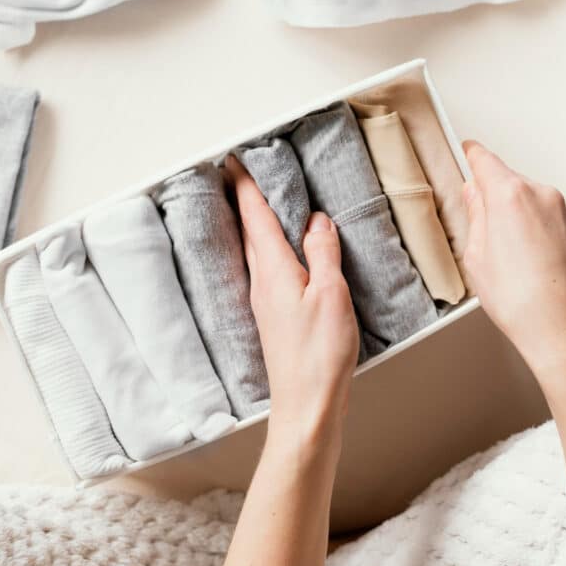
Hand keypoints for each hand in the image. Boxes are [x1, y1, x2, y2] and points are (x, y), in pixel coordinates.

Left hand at [224, 156, 359, 459]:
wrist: (305, 404)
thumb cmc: (319, 354)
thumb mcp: (331, 294)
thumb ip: (323, 253)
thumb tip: (316, 221)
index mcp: (273, 270)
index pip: (255, 216)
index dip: (246, 186)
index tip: (235, 160)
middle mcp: (261, 282)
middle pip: (249, 230)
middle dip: (245, 199)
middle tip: (242, 173)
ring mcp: (265, 301)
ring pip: (255, 250)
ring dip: (255, 223)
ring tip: (259, 203)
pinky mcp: (273, 317)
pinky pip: (266, 269)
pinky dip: (268, 249)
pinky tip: (279, 253)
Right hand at [460, 141, 565, 395]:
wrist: (564, 331)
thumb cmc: (521, 302)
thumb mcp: (476, 257)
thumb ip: (475, 215)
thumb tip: (475, 195)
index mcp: (510, 196)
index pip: (485, 161)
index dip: (472, 156)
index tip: (468, 151)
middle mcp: (543, 195)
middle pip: (509, 183)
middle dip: (494, 200)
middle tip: (483, 237)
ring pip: (530, 201)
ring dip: (517, 218)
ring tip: (510, 260)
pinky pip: (549, 217)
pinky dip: (537, 231)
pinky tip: (530, 263)